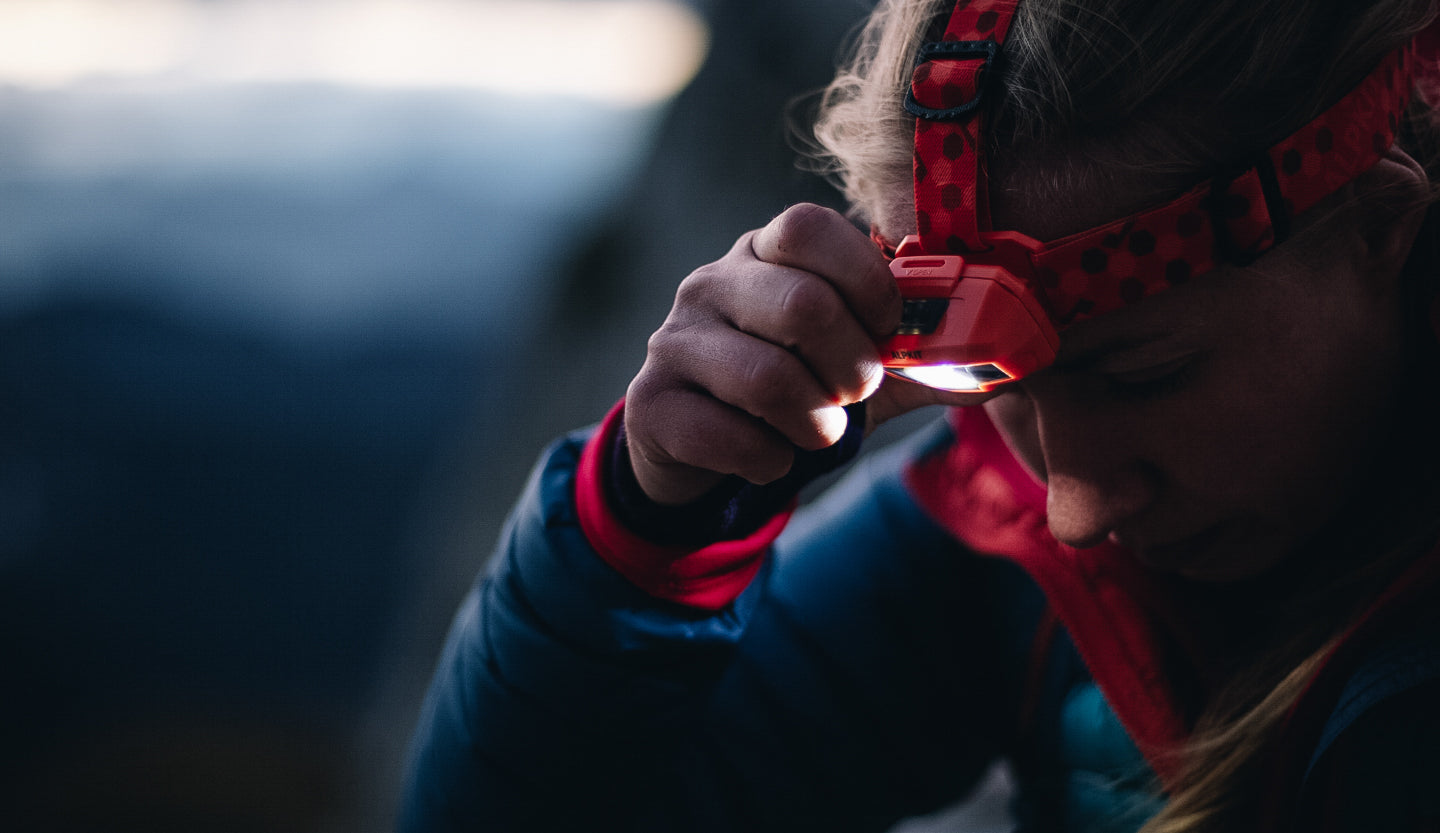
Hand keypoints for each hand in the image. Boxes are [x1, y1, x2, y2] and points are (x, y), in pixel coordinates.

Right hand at [624, 203, 992, 505]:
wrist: (695, 442)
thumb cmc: (790, 386)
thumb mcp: (852, 360)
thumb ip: (917, 354)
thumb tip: (1006, 360)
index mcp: (764, 254)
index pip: (809, 227)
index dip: (865, 279)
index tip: (887, 326)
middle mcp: (710, 284)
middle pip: (801, 305)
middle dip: (852, 366)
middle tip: (858, 393)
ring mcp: (673, 342)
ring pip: (766, 378)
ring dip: (816, 421)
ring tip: (821, 433)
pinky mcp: (651, 404)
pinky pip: (726, 435)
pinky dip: (769, 459)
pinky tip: (772, 457)